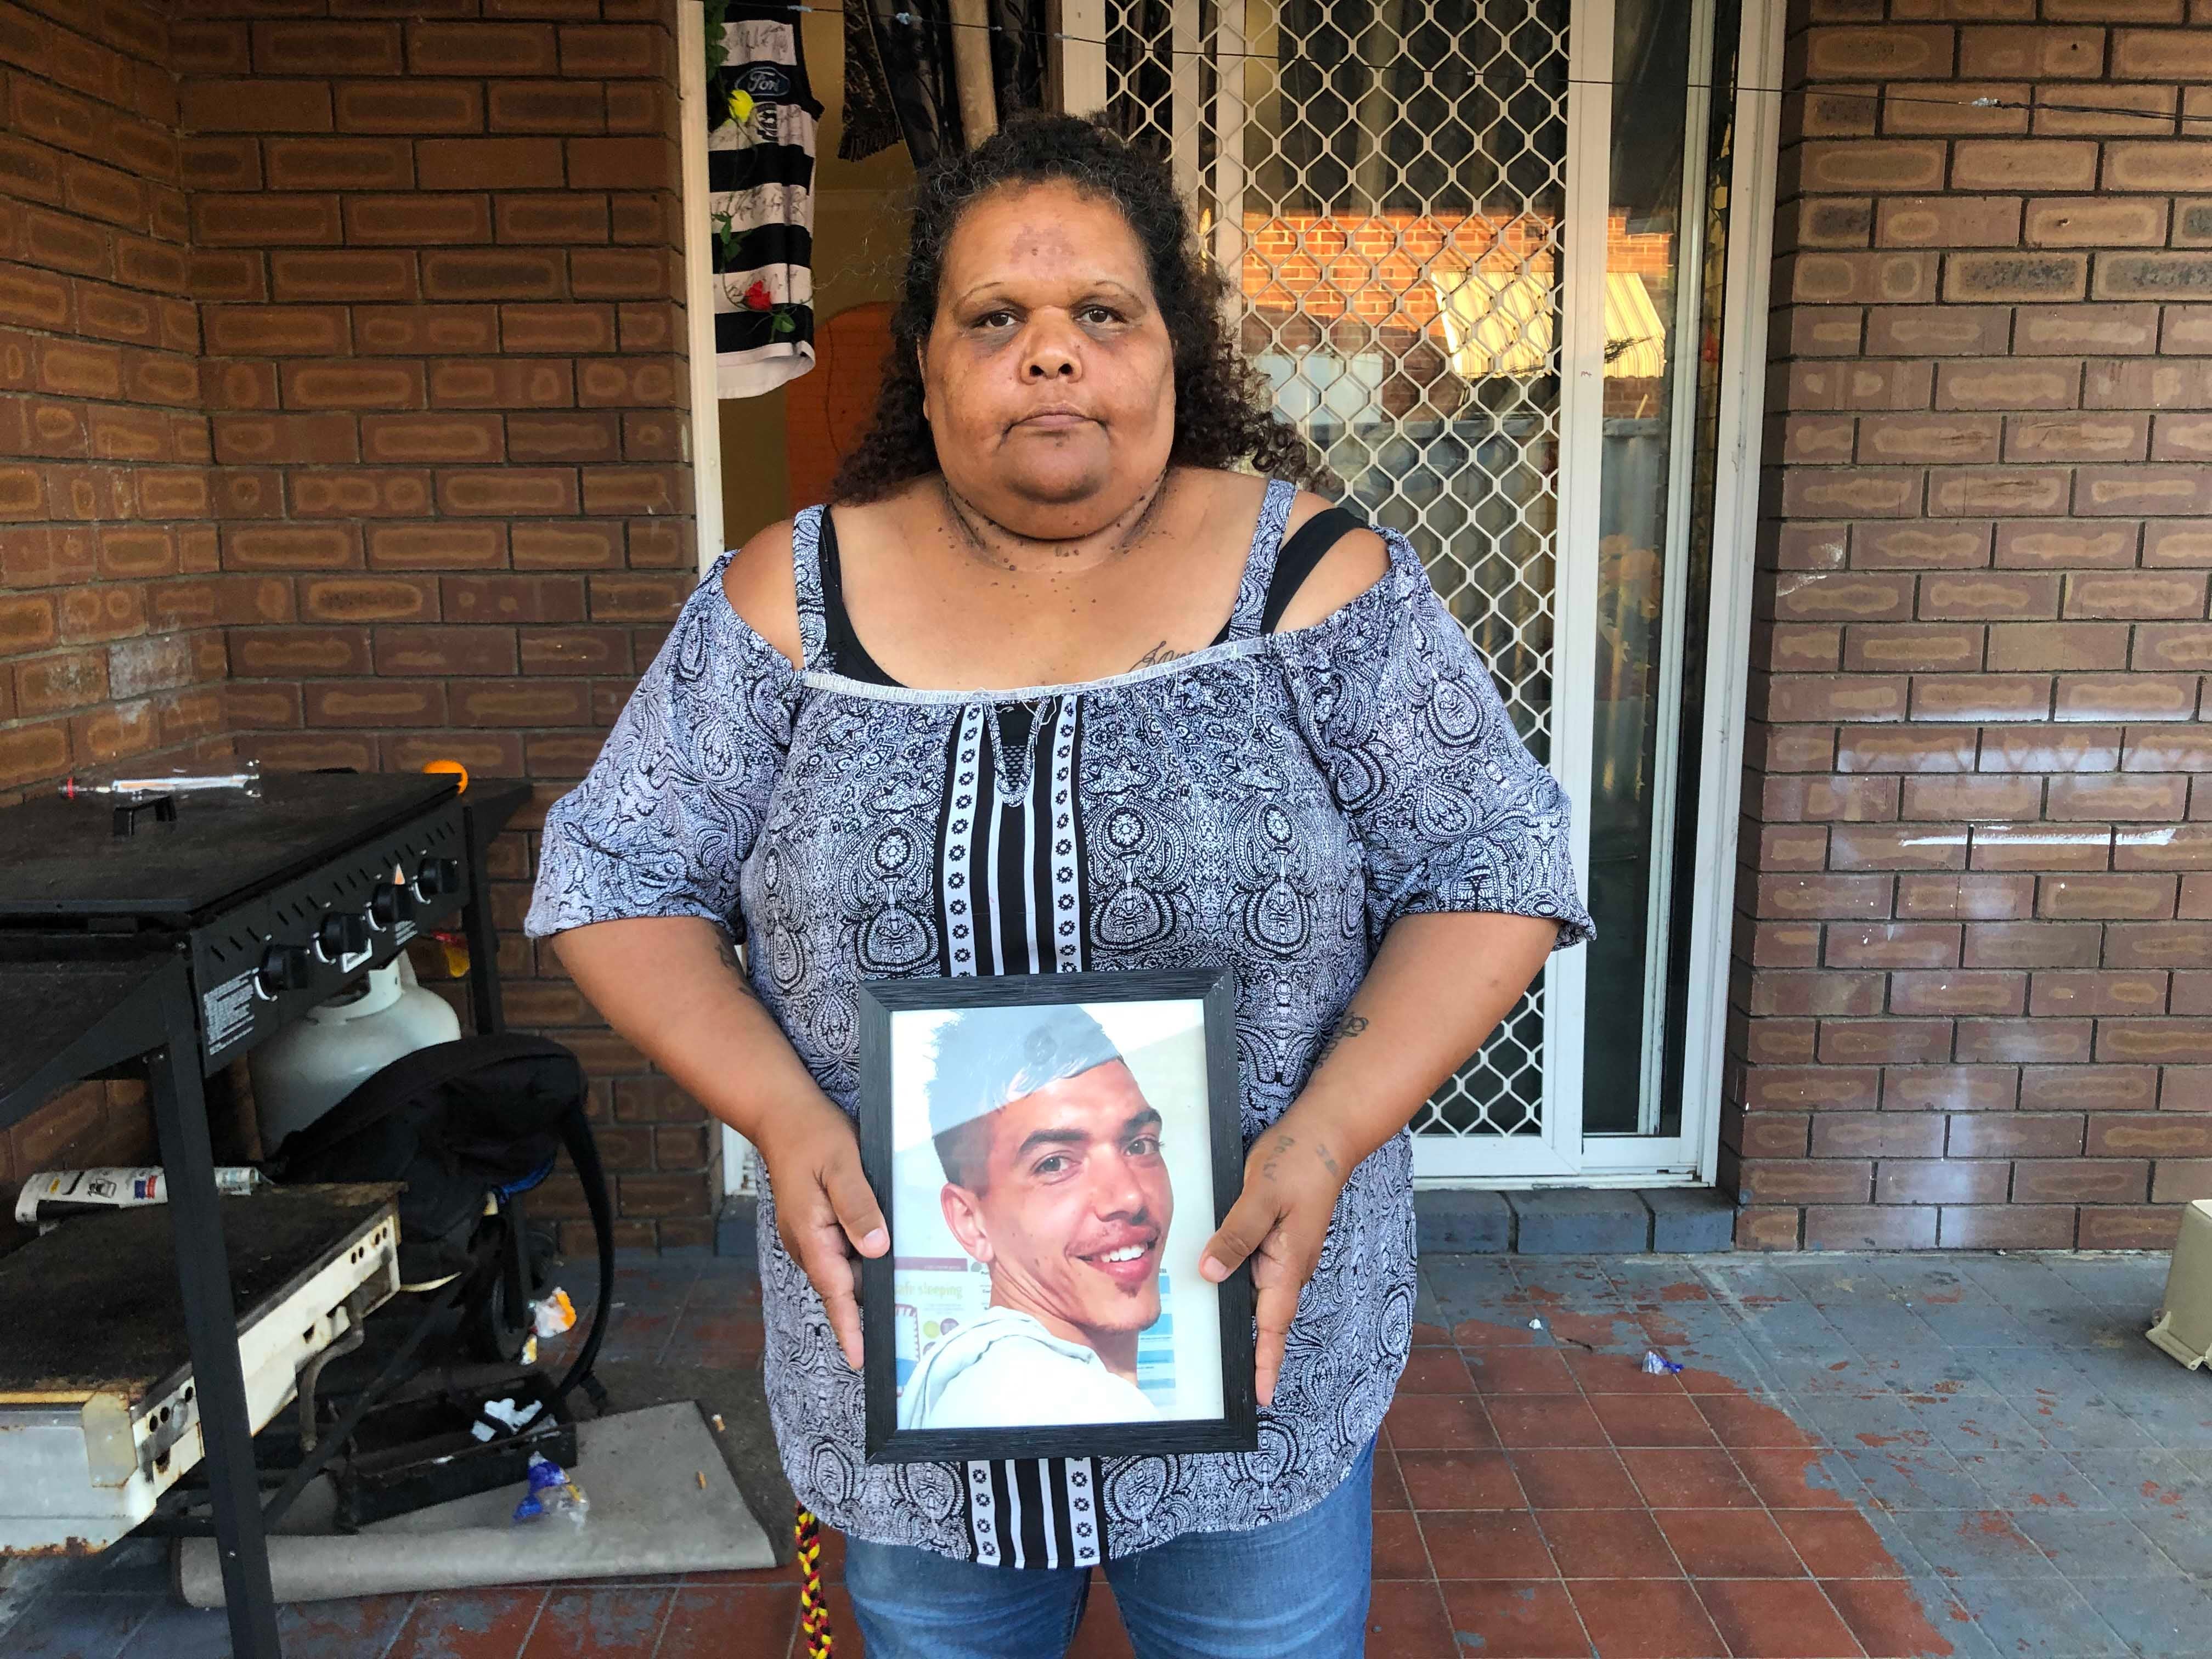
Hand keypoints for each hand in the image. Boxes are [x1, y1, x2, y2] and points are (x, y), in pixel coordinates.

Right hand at [754, 1099, 887, 1369]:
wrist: (783, 1115)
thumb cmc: (813, 1136)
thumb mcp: (843, 1165)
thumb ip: (858, 1206)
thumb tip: (876, 1248)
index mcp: (811, 1235)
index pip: (834, 1291)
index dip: (849, 1326)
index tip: (860, 1358)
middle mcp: (808, 1243)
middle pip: (843, 1286)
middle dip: (868, 1309)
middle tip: (906, 1327)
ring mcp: (812, 1236)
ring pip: (846, 1269)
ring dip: (870, 1280)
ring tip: (908, 1292)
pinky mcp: (819, 1225)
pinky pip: (845, 1251)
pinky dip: (866, 1257)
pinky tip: (891, 1250)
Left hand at [1198, 1120, 1348, 1407]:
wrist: (1326, 1135)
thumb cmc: (1298, 1161)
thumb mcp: (1261, 1195)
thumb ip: (1236, 1234)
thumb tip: (1210, 1273)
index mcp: (1288, 1264)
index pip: (1274, 1325)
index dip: (1267, 1363)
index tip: (1261, 1397)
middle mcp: (1288, 1266)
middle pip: (1264, 1318)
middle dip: (1250, 1352)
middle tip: (1226, 1385)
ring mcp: (1284, 1254)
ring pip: (1256, 1293)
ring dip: (1242, 1319)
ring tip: (1216, 1349)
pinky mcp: (1277, 1239)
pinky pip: (1254, 1271)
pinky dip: (1236, 1285)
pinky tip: (1214, 1284)